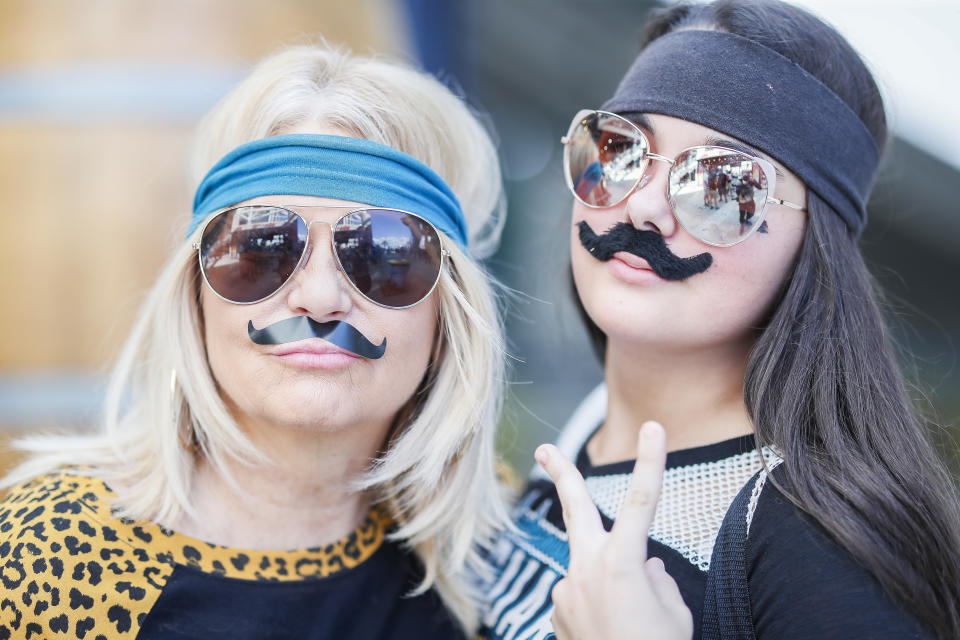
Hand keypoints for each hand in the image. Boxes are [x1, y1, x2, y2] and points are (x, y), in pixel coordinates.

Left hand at [536, 421, 692, 639]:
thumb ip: (655, 577)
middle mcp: (587, 568)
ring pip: (592, 569)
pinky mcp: (557, 611)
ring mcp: (566, 590)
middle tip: (544, 449)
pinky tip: (609, 631)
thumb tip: (643, 565)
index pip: (644, 501)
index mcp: (623, 563)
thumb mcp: (673, 611)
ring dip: (609, 583)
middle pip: (575, 509)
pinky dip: (599, 607)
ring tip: (626, 623)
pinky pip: (584, 597)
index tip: (653, 426)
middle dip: (561, 473)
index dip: (651, 461)